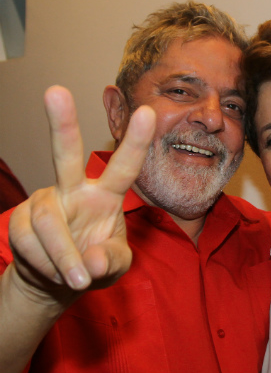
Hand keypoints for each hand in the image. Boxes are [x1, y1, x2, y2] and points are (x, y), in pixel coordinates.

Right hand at [7, 86, 154, 300]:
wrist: (57, 282)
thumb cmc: (94, 264)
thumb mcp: (115, 266)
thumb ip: (111, 262)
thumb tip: (91, 263)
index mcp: (107, 195)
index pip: (125, 166)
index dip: (137, 141)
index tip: (149, 112)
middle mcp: (75, 190)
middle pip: (66, 154)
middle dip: (61, 124)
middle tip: (55, 90)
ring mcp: (46, 202)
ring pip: (48, 221)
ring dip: (63, 256)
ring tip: (76, 279)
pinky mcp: (20, 219)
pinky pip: (30, 241)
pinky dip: (45, 264)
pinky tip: (53, 271)